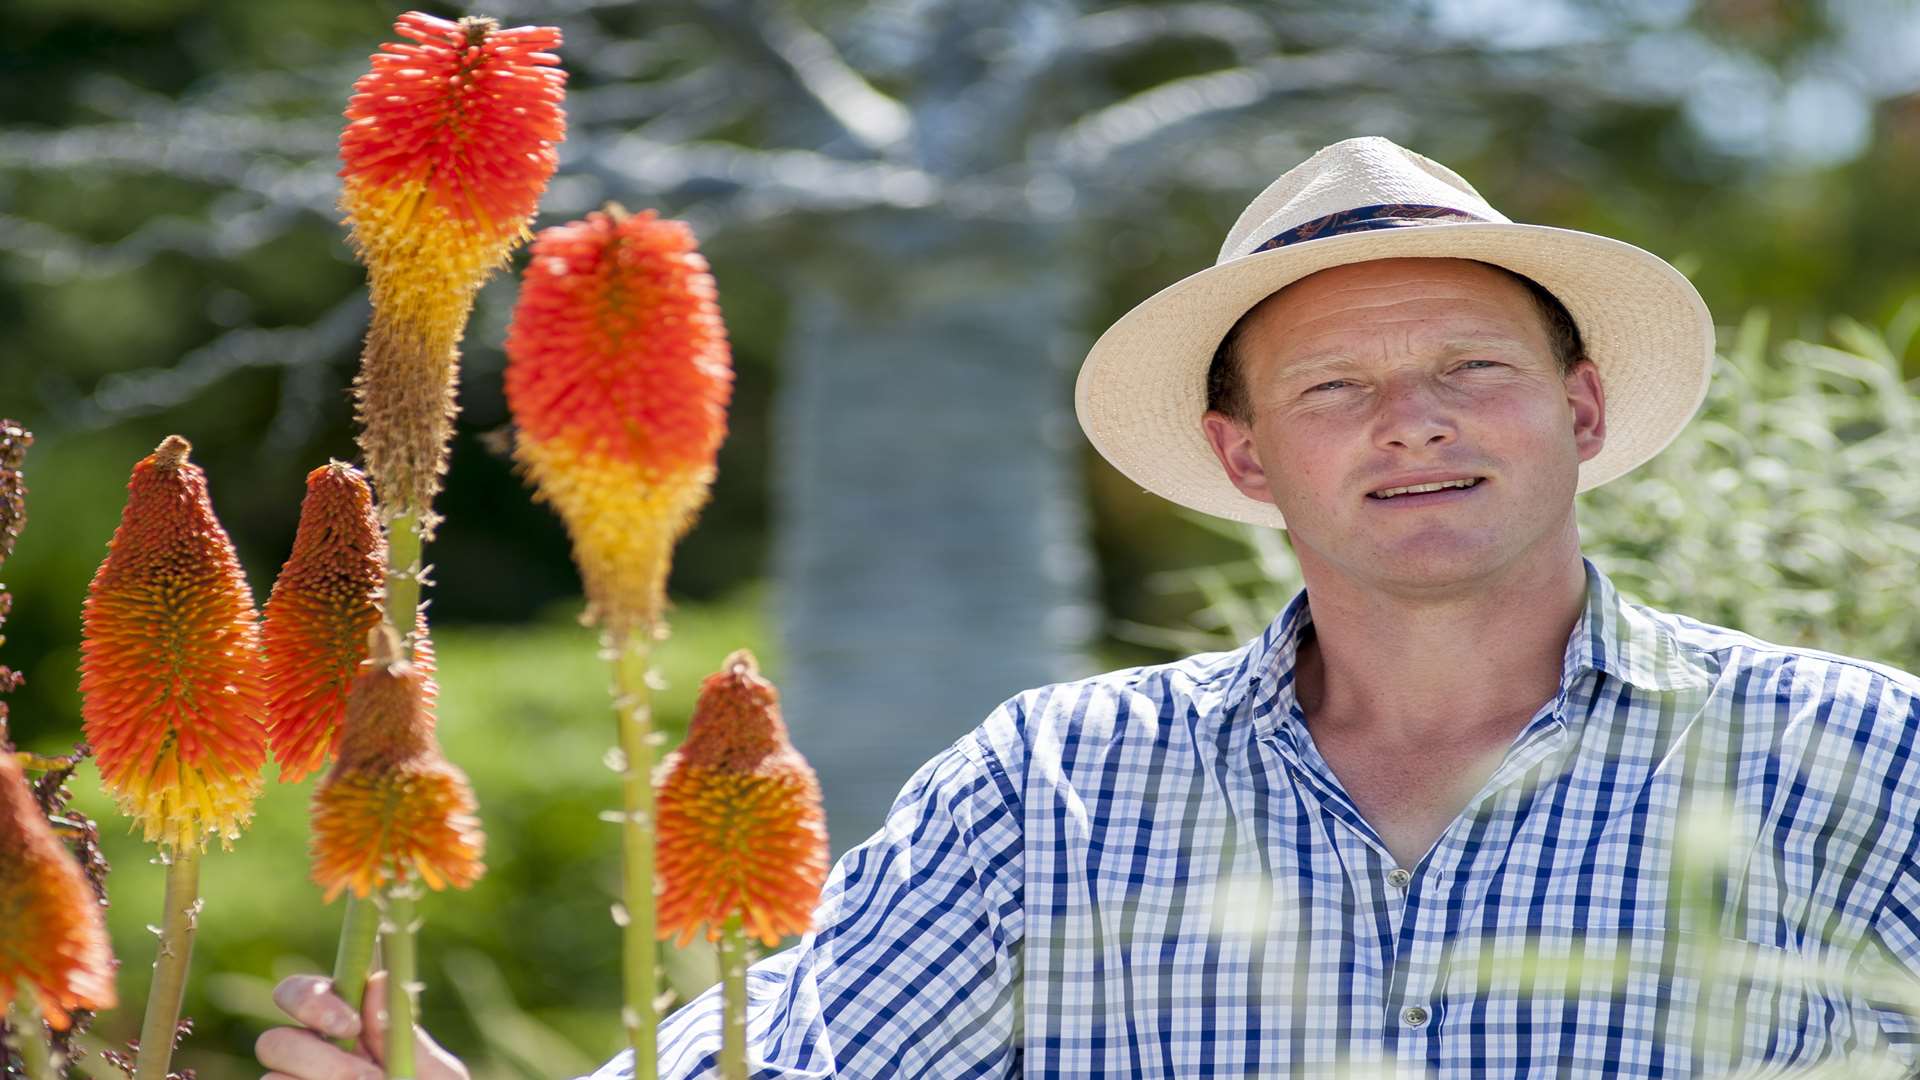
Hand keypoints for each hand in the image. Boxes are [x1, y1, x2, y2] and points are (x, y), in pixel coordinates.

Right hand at [256, 971, 468, 1079]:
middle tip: (366, 1078)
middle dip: (316, 1058)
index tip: (350, 1023)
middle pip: (274, 1042)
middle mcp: (308, 1061)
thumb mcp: (435, 1076)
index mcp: (344, 1031)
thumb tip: (378, 982)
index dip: (313, 1001)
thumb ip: (404, 1033)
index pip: (300, 996)